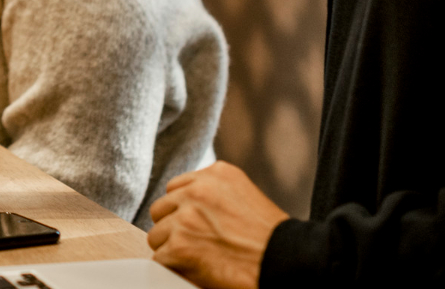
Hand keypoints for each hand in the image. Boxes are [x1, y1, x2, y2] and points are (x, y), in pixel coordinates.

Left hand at [148, 161, 288, 288]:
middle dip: (173, 227)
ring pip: (157, 234)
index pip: (177, 188)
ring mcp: (186, 217)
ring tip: (198, 260)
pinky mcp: (180, 245)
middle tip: (195, 245)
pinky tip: (194, 271)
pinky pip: (160, 257)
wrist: (288, 264)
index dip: (183, 210)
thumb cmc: (274, 240)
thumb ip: (215, 193)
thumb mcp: (246, 198)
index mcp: (217, 173)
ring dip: (172, 249)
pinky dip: (174, 268)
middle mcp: (198, 190)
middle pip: (162, 209)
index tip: (196, 226)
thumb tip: (183, 205)